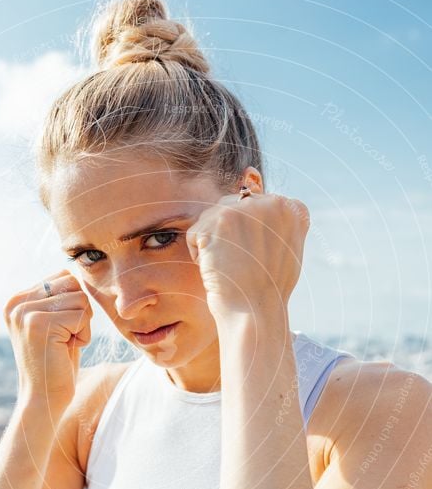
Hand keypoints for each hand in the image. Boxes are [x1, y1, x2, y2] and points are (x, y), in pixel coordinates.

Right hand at [3, 269, 93, 406]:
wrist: (44, 400)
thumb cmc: (56, 363)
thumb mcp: (55, 323)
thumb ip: (60, 297)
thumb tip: (76, 270)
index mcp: (17, 299)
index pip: (64, 276)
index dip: (75, 304)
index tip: (60, 330)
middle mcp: (16, 303)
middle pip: (73, 283)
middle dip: (80, 312)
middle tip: (64, 338)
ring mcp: (25, 312)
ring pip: (80, 299)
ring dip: (82, 325)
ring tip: (64, 345)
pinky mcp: (39, 324)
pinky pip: (82, 315)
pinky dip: (83, 335)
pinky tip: (66, 350)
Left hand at [185, 191, 309, 321]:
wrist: (254, 313)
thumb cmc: (268, 290)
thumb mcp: (284, 248)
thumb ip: (274, 216)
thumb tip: (251, 175)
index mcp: (292, 209)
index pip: (258, 206)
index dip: (249, 235)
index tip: (257, 259)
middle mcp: (271, 202)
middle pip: (231, 208)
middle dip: (228, 237)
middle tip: (242, 266)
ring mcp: (244, 209)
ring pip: (211, 219)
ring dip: (213, 245)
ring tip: (231, 267)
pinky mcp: (217, 221)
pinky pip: (195, 233)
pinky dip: (200, 255)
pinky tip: (218, 270)